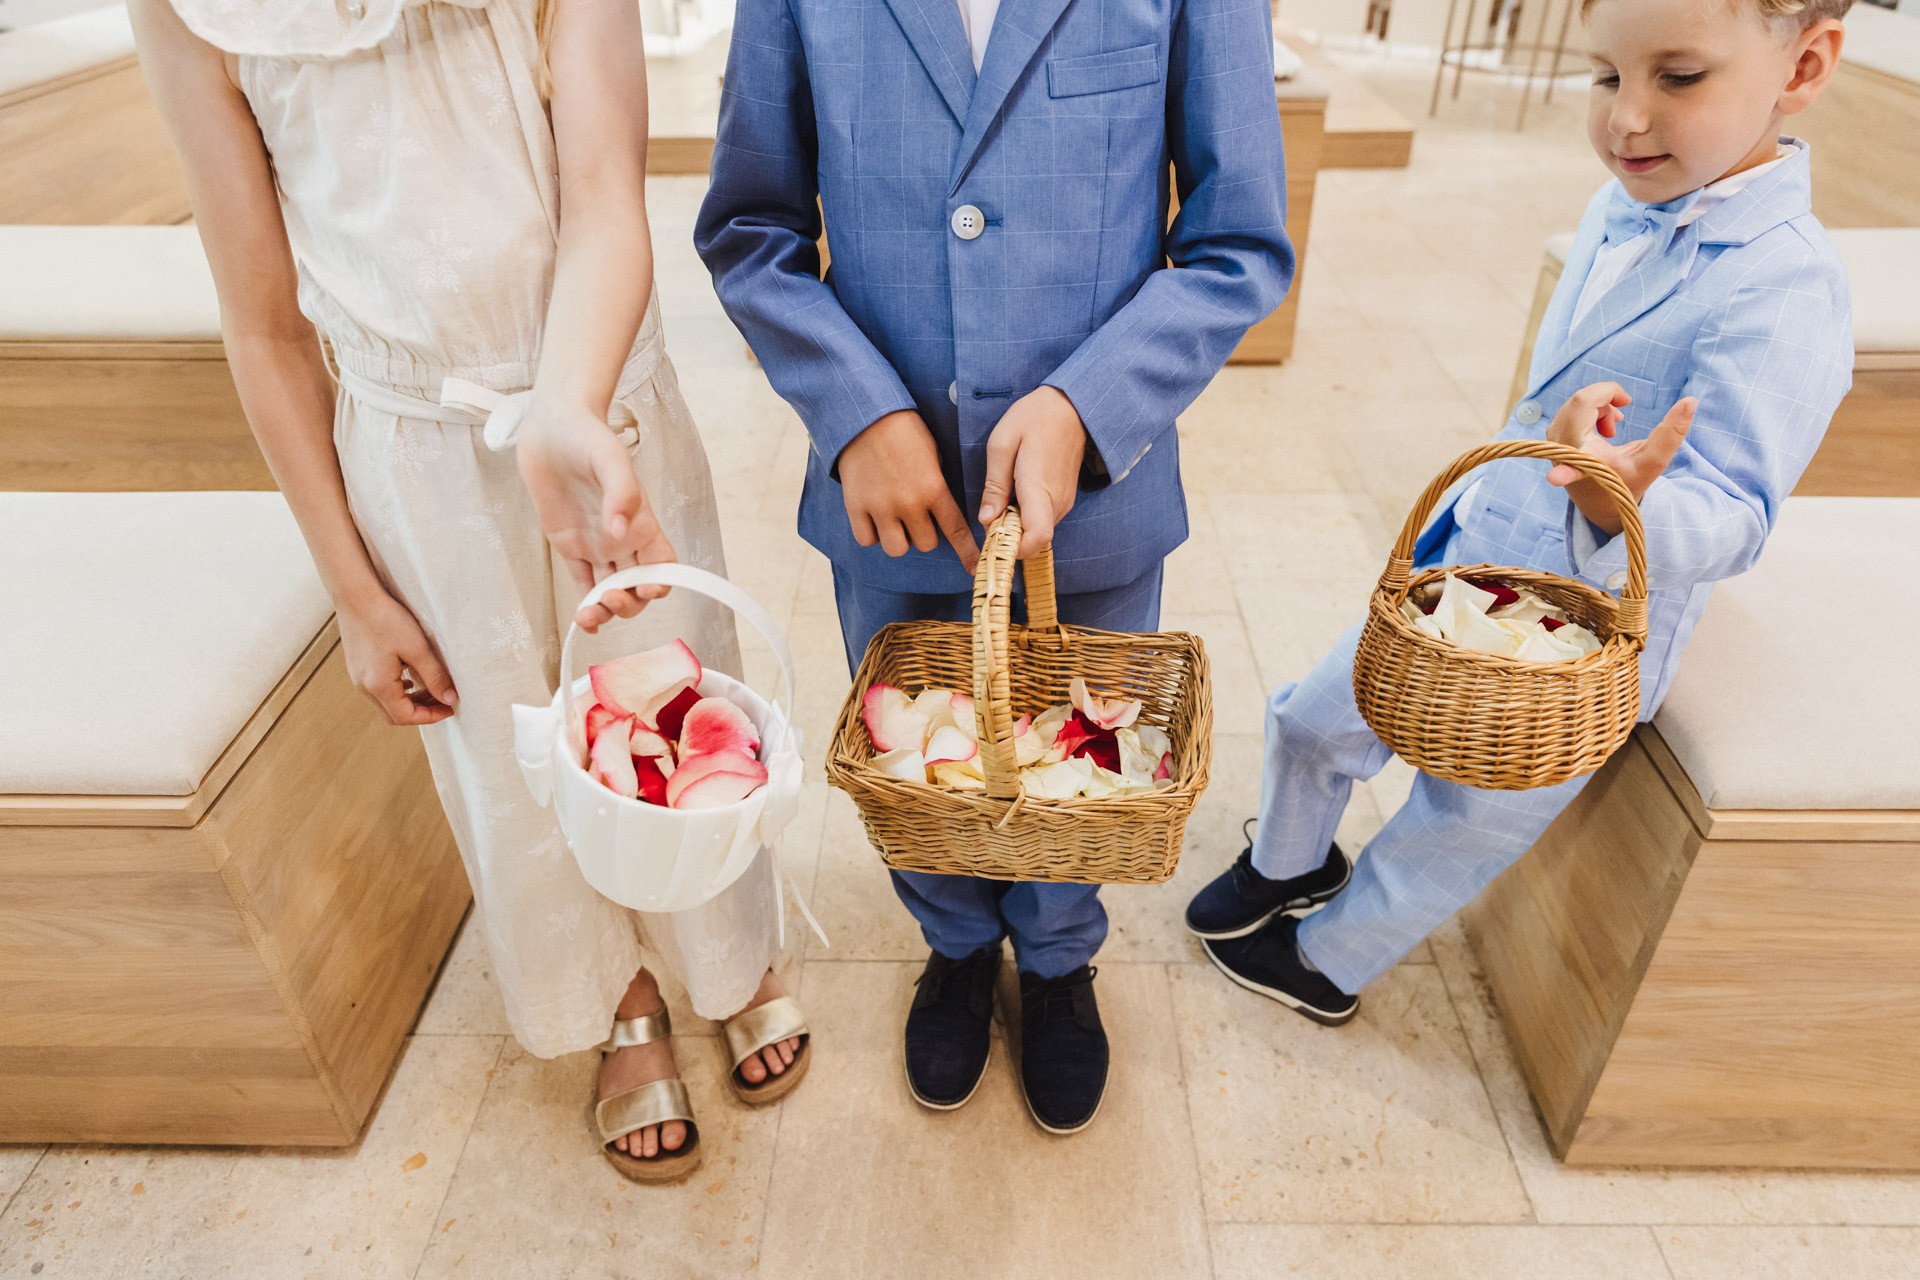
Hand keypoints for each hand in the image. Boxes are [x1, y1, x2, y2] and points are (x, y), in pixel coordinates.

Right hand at [339, 586, 457, 725]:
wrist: (356, 597)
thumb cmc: (387, 620)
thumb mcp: (418, 649)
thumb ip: (435, 677)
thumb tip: (450, 699)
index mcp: (379, 686)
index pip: (406, 717)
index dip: (431, 716)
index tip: (450, 708)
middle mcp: (364, 687)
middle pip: (395, 715)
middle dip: (421, 712)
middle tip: (443, 701)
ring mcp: (358, 678)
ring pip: (387, 704)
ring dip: (410, 702)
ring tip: (432, 690)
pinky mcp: (357, 668)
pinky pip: (379, 690)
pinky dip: (398, 692)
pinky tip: (411, 680)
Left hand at [516, 397, 677, 631]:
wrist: (550, 425)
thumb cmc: (586, 435)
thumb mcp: (609, 458)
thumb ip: (620, 493)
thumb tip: (621, 533)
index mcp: (641, 521)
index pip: (664, 564)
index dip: (661, 582)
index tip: (646, 587)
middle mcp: (623, 538)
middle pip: (638, 586)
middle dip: (629, 602)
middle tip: (610, 599)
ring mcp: (597, 544)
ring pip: (611, 590)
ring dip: (605, 611)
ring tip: (588, 616)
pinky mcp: (571, 546)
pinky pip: (583, 583)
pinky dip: (586, 604)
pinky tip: (582, 618)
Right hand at [838, 410, 980, 569]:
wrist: (865, 416)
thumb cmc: (904, 431)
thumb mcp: (933, 455)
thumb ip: (937, 486)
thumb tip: (940, 513)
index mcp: (933, 488)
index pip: (955, 530)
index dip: (967, 552)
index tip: (975, 568)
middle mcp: (908, 503)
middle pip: (926, 544)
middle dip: (925, 534)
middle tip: (918, 518)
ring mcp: (880, 507)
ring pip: (897, 549)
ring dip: (900, 539)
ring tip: (896, 522)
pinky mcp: (856, 507)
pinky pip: (868, 540)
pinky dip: (873, 534)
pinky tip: (875, 518)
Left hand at [978, 385, 1088, 558]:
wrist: (1072, 406)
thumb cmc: (1034, 417)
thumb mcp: (1003, 443)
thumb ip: (994, 484)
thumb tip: (986, 519)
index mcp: (1039, 488)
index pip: (1036, 538)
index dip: (1013, 548)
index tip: (992, 538)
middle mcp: (1056, 502)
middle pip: (1032, 540)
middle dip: (1008, 537)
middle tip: (990, 512)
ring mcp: (1064, 502)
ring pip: (1037, 531)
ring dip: (1016, 525)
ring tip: (1003, 496)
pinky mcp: (1065, 499)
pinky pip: (1043, 519)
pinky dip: (1026, 516)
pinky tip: (1016, 492)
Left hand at [1545, 382, 1696, 536]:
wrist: (1601, 504)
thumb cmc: (1627, 484)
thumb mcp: (1652, 462)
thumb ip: (1672, 433)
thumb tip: (1691, 400)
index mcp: (1583, 452)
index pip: (1582, 404)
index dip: (1602, 393)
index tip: (1623, 405)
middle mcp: (1560, 446)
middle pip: (1582, 398)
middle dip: (1607, 400)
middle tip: (1622, 417)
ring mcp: (1553, 442)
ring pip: (1577, 402)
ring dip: (1600, 407)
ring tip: (1614, 428)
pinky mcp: (1552, 438)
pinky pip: (1570, 410)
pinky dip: (1591, 412)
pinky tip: (1604, 429)